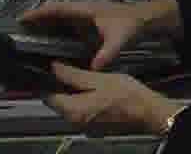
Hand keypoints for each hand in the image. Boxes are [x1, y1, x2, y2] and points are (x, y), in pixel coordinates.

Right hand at [23, 0, 179, 69]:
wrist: (144, 18)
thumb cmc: (131, 23)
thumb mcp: (119, 39)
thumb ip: (106, 54)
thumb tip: (93, 68)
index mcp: (86, 10)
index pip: (58, 9)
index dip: (40, 13)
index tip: (23, 18)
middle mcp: (82, 12)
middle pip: (54, 14)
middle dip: (36, 20)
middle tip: (17, 31)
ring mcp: (83, 18)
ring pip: (58, 20)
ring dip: (43, 26)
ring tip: (25, 39)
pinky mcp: (86, 26)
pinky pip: (65, 27)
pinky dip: (53, 32)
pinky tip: (46, 45)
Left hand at [43, 63, 175, 133]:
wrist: (145, 110)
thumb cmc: (126, 94)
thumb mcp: (99, 78)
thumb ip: (74, 75)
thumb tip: (55, 68)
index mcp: (74, 110)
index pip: (48, 97)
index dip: (46, 81)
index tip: (48, 68)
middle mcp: (75, 121)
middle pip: (56, 102)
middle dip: (58, 85)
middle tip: (63, 66)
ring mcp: (83, 124)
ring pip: (67, 105)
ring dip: (69, 91)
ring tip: (77, 73)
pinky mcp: (91, 123)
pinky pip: (78, 109)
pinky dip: (79, 97)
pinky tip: (89, 86)